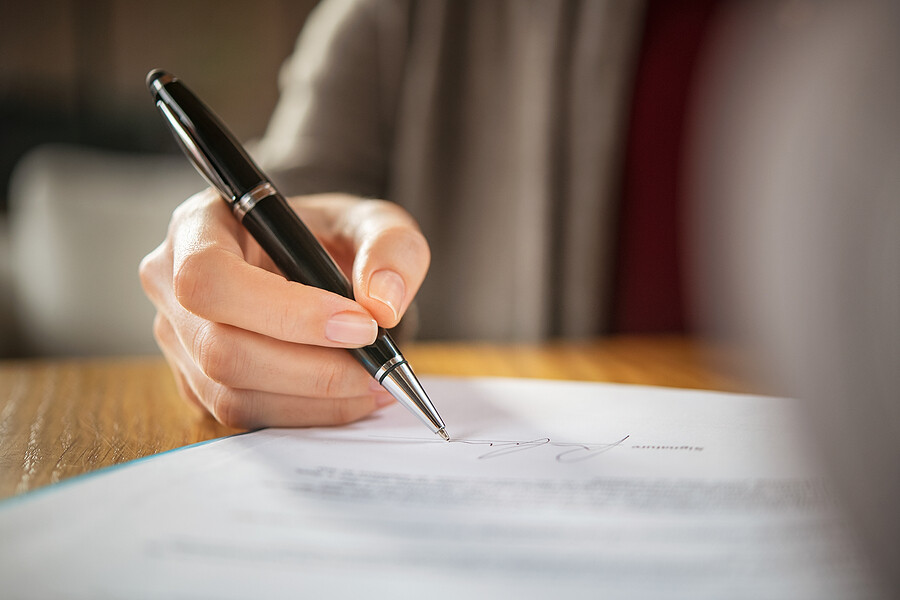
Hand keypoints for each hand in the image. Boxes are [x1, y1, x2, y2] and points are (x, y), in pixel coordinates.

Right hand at [139, 189, 429, 428]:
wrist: (317, 263)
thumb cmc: (333, 235)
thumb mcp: (374, 221)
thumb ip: (390, 248)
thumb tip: (382, 305)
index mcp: (200, 225)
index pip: (211, 277)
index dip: (284, 311)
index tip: (359, 325)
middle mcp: (171, 283)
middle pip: (219, 347)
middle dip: (310, 369)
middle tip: (377, 368)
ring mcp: (179, 340)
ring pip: (231, 392)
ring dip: (314, 400)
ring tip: (375, 384)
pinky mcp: (197, 383)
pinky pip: (246, 414)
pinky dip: (306, 413)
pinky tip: (351, 395)